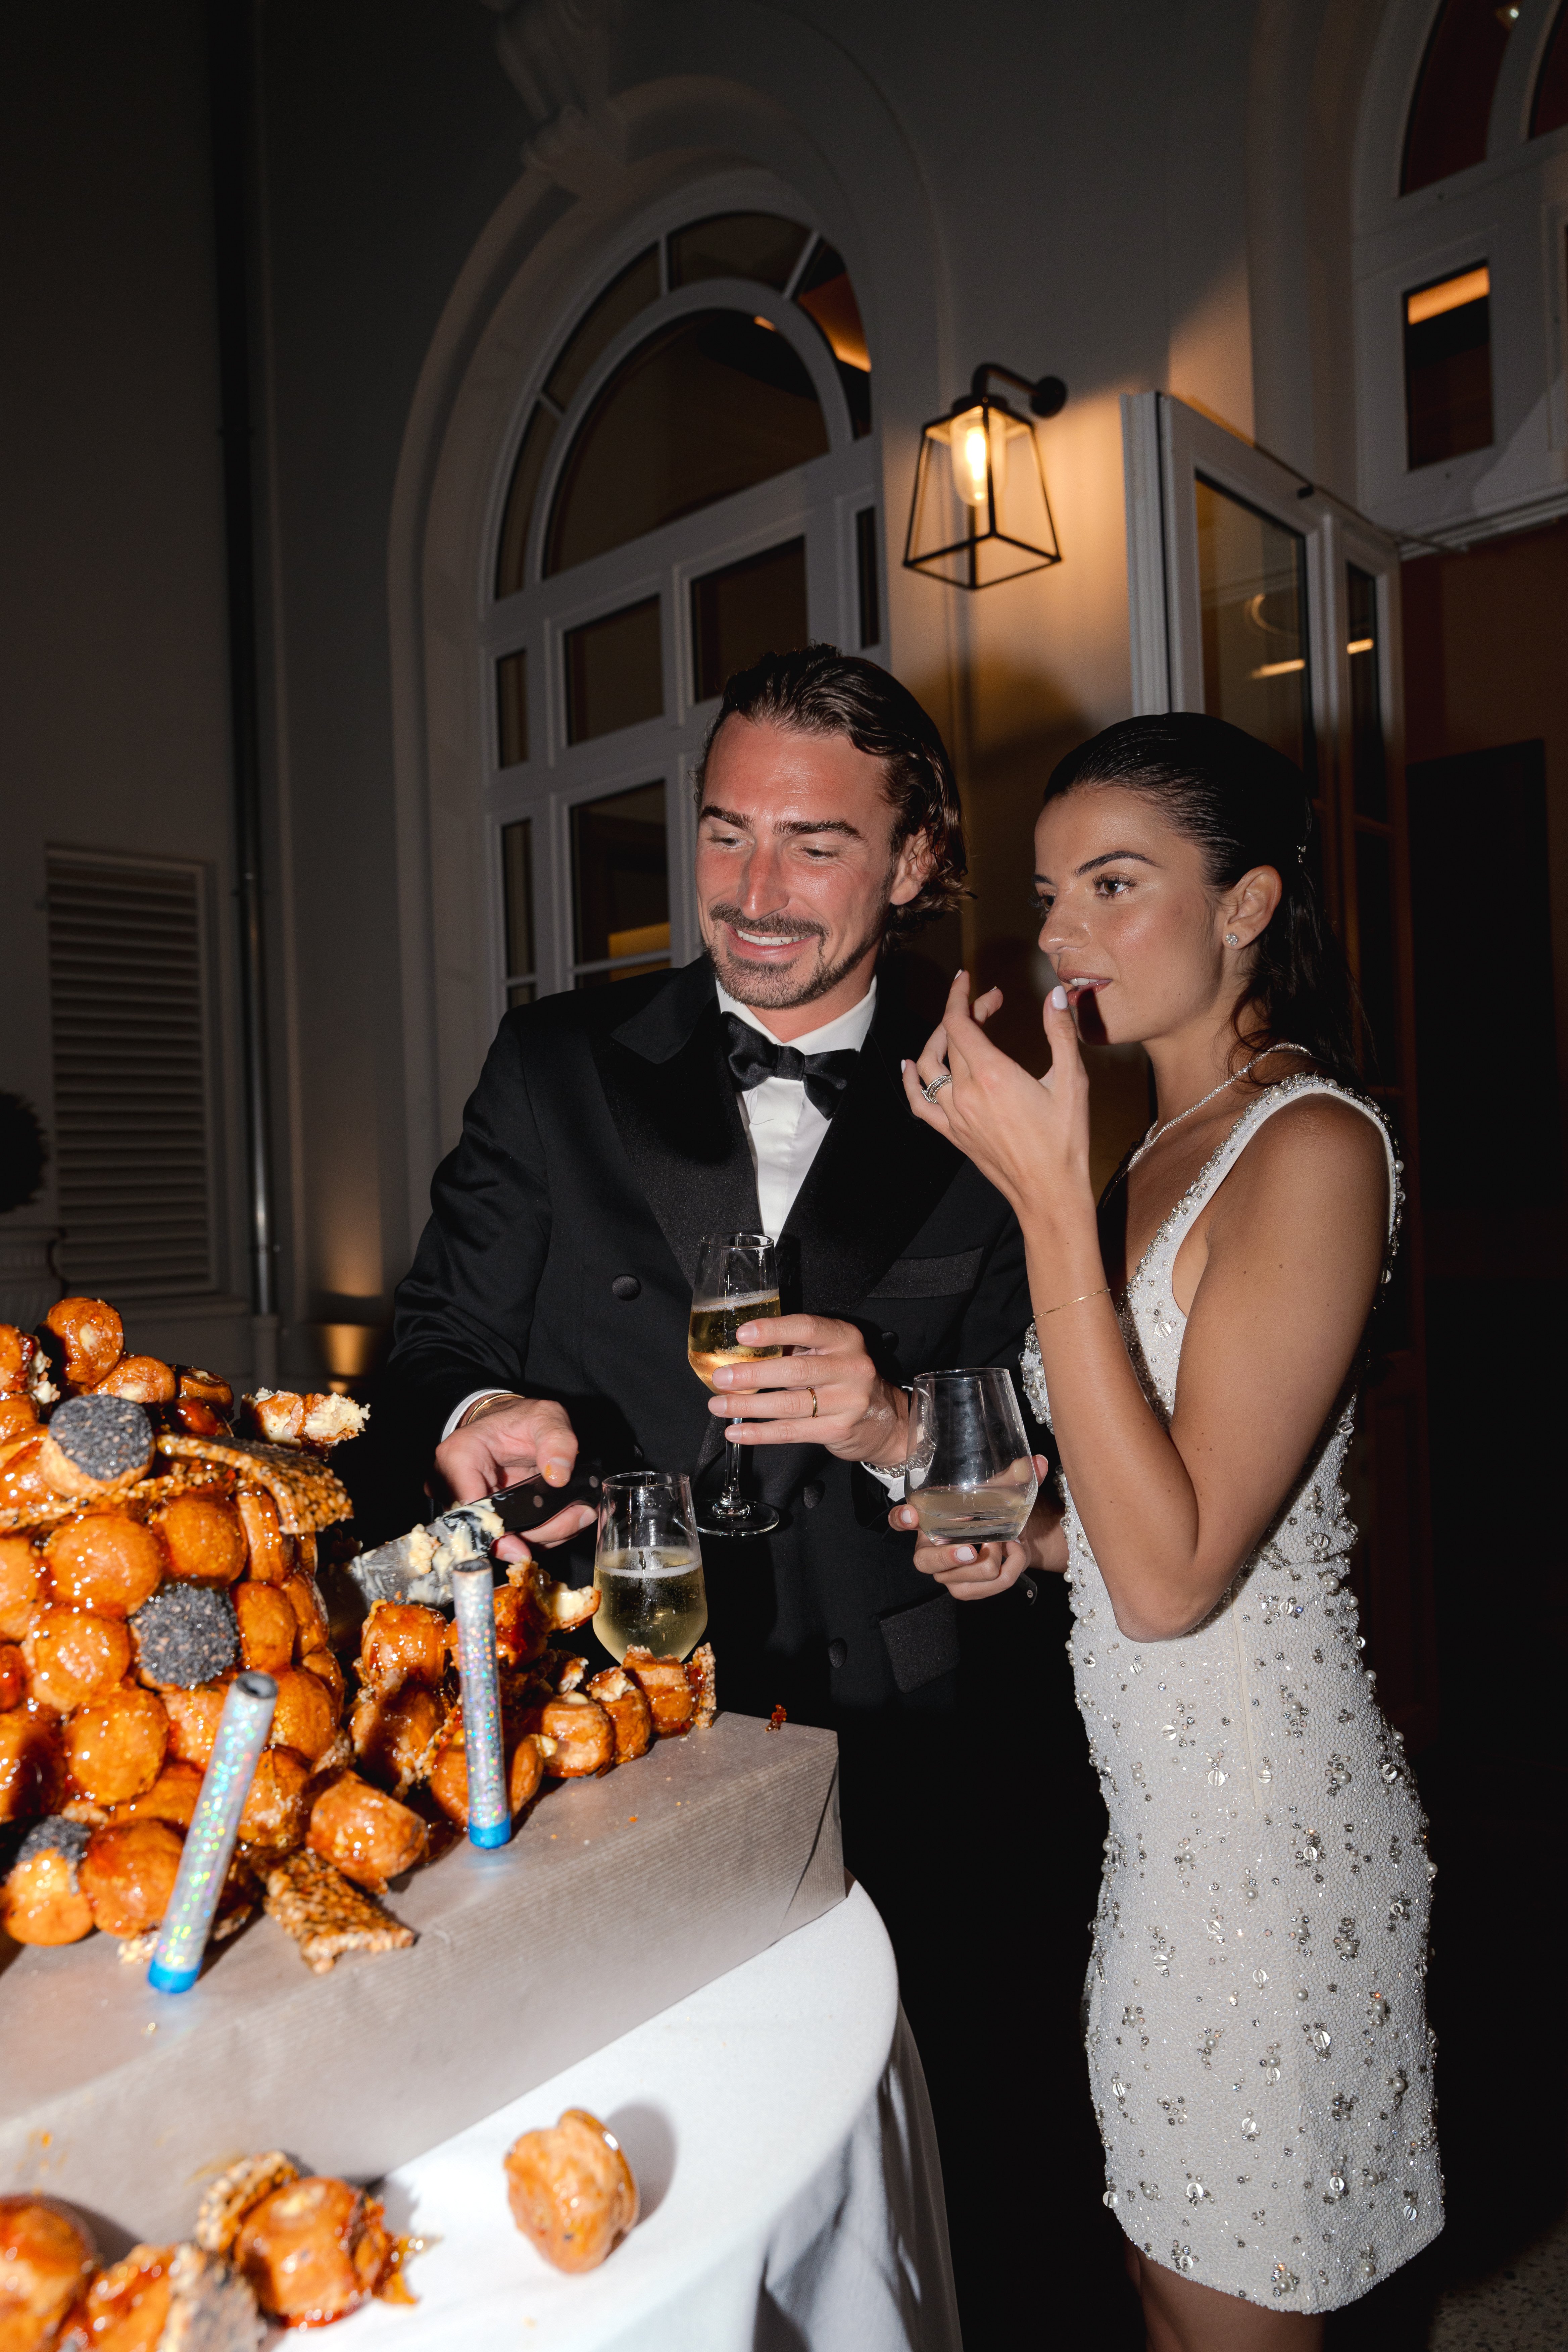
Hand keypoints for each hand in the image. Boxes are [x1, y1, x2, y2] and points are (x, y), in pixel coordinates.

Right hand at [434, 1395, 596, 1563]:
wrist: (513, 1424)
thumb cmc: (523, 1419)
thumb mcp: (547, 1418)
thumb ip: (557, 1441)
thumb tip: (559, 1477)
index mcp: (459, 1455)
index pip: (467, 1506)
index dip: (495, 1532)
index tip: (524, 1547)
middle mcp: (454, 1484)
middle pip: (486, 1529)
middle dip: (533, 1534)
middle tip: (575, 1520)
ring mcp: (467, 1503)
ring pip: (500, 1539)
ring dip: (540, 1536)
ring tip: (577, 1516)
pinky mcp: (484, 1516)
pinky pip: (508, 1537)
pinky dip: (538, 1535)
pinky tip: (564, 1521)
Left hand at [708, 1314, 907, 1465]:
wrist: (886, 1420)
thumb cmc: (844, 1379)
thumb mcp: (830, 1353)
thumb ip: (797, 1348)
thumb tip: (742, 1351)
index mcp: (845, 1339)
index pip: (808, 1328)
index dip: (774, 1330)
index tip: (743, 1335)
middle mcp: (851, 1367)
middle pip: (796, 1370)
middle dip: (753, 1374)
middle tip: (721, 1378)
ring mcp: (848, 1401)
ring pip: (790, 1404)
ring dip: (749, 1406)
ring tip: (719, 1405)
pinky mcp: (839, 1430)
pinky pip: (792, 1432)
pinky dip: (760, 1433)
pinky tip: (737, 1432)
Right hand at [888, 1457, 1062, 1598]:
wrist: (1011, 1537)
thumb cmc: (993, 1511)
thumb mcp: (1000, 1491)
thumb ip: (1015, 1476)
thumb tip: (1038, 1462)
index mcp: (928, 1519)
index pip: (900, 1520)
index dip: (901, 1518)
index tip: (912, 1513)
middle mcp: (930, 1549)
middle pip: (925, 1562)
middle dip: (948, 1557)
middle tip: (972, 1549)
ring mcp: (945, 1573)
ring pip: (957, 1581)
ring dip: (989, 1563)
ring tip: (1006, 1543)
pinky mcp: (963, 1589)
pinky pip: (983, 1590)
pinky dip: (1007, 1572)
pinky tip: (1014, 1554)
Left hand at [901, 973, 1093, 1223]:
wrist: (1049, 1193)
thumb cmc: (1065, 1141)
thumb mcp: (1072, 1082)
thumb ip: (1061, 1034)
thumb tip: (1056, 996)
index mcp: (992, 1074)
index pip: (960, 1022)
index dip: (962, 996)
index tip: (969, 980)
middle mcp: (965, 1093)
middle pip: (948, 1038)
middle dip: (965, 1012)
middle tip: (990, 1004)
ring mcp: (954, 1115)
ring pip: (928, 1065)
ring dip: (938, 1038)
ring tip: (957, 1026)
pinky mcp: (952, 1133)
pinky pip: (919, 1102)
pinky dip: (911, 1080)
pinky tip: (910, 1066)